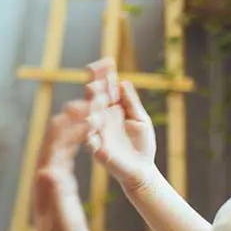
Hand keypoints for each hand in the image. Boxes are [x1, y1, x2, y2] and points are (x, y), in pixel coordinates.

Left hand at [33, 95, 95, 230]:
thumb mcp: (64, 220)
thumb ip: (57, 196)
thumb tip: (50, 170)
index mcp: (45, 181)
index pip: (56, 144)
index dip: (71, 125)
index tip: (89, 109)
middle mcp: (44, 175)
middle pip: (54, 137)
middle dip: (71, 116)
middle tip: (90, 97)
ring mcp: (51, 178)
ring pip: (60, 141)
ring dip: (74, 123)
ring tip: (91, 105)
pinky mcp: (59, 183)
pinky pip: (67, 152)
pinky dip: (77, 138)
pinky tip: (90, 130)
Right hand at [81, 58, 156, 189]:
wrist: (142, 169)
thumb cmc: (142, 144)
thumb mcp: (140, 119)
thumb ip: (131, 103)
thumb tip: (123, 82)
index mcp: (112, 109)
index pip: (106, 88)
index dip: (105, 75)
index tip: (107, 61)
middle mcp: (101, 117)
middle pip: (94, 98)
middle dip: (96, 84)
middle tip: (97, 71)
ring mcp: (97, 132)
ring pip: (89, 114)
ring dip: (90, 101)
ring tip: (93, 88)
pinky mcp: (96, 148)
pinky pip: (89, 137)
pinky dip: (89, 128)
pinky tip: (92, 117)